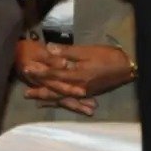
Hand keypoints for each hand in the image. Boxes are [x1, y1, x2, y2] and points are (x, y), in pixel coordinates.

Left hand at [16, 40, 133, 108]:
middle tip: (25, 93)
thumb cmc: (107, 56)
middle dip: (39, 90)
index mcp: (76, 76)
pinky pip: (70, 99)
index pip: (53, 74)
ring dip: (47, 97)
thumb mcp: (87, 50)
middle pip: (54, 90)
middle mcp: (77, 87)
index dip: (39, 72)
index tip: (27, 69)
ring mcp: (82, 92)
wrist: (125, 68)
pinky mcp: (87, 93)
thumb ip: (67, 51)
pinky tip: (55, 102)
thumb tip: (49, 49)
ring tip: (35, 99)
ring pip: (61, 97)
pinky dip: (61, 101)